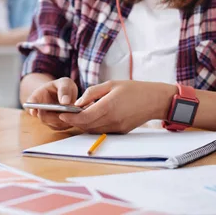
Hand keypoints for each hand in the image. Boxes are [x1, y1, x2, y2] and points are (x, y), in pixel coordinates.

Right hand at [25, 77, 78, 130]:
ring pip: (54, 123)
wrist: (66, 95)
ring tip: (74, 113)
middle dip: (55, 116)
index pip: (32, 102)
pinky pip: (62, 127)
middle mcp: (40, 110)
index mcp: (38, 96)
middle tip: (67, 112)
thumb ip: (64, 89)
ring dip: (64, 119)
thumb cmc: (63, 87)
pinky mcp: (56, 125)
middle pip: (44, 117)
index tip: (34, 111)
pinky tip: (76, 116)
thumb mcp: (64, 83)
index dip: (31, 108)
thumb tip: (65, 102)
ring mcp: (47, 119)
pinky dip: (70, 122)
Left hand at [59, 81, 175, 133]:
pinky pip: (102, 131)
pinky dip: (93, 126)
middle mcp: (112, 120)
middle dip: (74, 122)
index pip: (83, 117)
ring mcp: (116, 128)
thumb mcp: (111, 84)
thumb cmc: (133, 89)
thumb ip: (92, 93)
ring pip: (93, 130)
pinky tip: (92, 117)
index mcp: (108, 106)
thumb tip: (77, 103)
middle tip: (64, 115)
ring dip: (83, 125)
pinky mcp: (120, 131)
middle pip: (86, 126)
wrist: (154, 100)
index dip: (70, 118)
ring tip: (76, 116)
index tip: (61, 114)